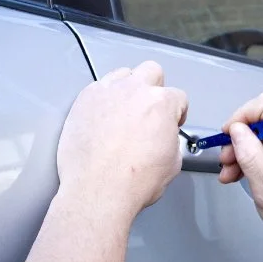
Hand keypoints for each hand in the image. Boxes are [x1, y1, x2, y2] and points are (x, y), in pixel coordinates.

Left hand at [55, 61, 187, 215]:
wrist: (98, 190)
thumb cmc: (133, 181)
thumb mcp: (172, 163)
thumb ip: (170, 139)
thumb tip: (164, 138)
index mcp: (161, 103)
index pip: (178, 97)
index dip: (177, 112)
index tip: (171, 122)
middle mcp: (134, 90)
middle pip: (151, 71)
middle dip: (154, 87)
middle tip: (149, 109)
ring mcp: (106, 92)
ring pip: (122, 74)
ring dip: (127, 88)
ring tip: (124, 111)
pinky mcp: (84, 100)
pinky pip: (98, 88)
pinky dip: (103, 99)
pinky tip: (103, 118)